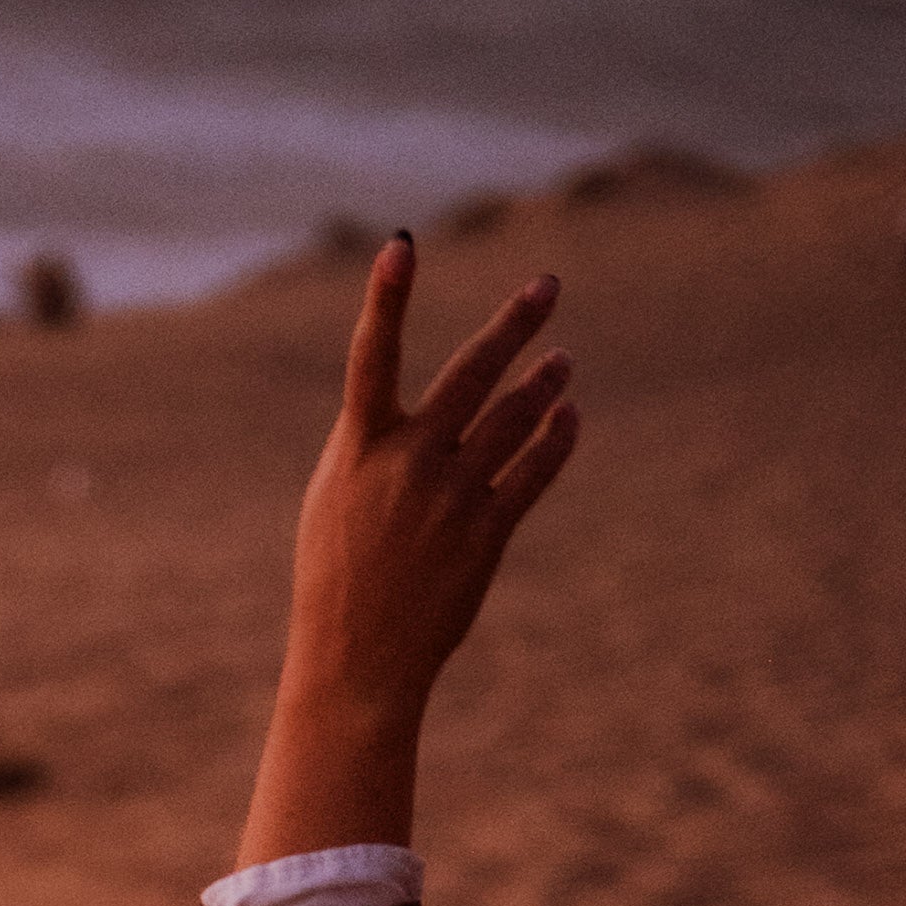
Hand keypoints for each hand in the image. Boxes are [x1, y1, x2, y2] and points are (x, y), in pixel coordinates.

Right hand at [235, 239, 577, 867]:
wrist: (356, 661)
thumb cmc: (336, 576)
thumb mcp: (335, 499)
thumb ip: (374, 444)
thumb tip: (422, 404)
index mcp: (359, 448)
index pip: (370, 357)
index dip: (384, 299)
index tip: (401, 244)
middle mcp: (409, 462)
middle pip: (472, 373)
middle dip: (515, 324)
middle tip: (548, 286)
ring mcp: (452, 496)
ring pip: (515, 419)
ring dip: (545, 384)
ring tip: (563, 362)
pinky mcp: (487, 533)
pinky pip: (535, 471)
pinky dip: (557, 439)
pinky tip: (570, 416)